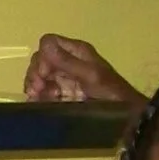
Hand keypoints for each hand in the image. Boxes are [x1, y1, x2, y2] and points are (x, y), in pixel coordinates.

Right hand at [23, 34, 146, 107]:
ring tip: (39, 99)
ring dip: (35, 88)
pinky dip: (38, 98)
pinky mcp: (62, 95)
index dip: (42, 57)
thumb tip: (44, 46)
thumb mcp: (90, 75)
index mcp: (76, 51)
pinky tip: (39, 104)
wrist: (123, 116)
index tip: (44, 75)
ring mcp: (64, 79)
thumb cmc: (110, 92)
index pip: (48, 43)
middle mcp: (68, 62)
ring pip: (39, 77)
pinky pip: (43, 93)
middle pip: (40, 61)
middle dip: (35, 75)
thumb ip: (67, 61)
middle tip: (37, 90)